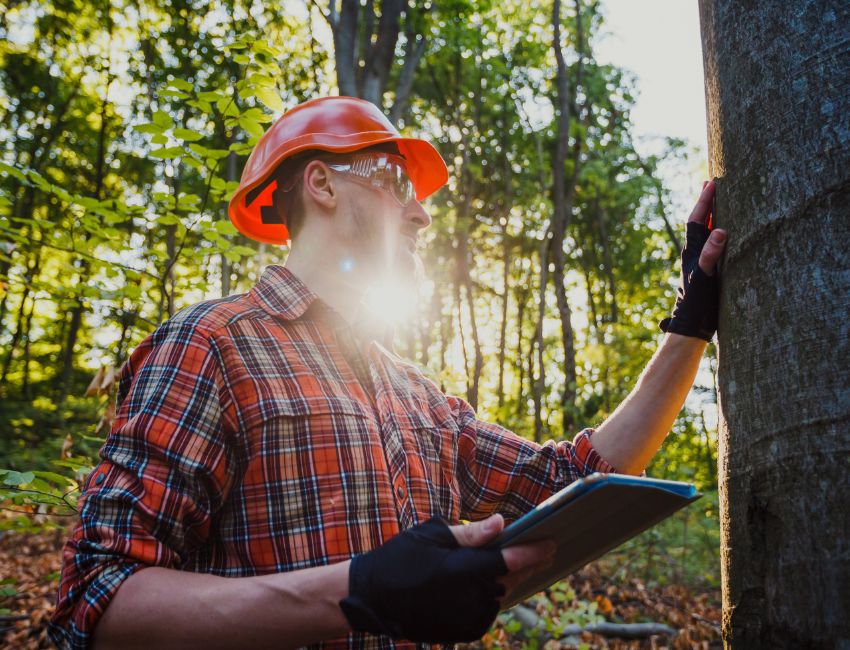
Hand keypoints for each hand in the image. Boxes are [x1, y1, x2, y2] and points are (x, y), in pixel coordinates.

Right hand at [339, 515, 553, 643]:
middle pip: (508, 579)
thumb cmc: (399, 559)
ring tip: (492, 569)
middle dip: (520, 565)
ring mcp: (466, 618)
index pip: (509, 560)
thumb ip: (470, 534)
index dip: (534, 552)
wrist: (371, 598)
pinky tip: (474, 588)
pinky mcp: (461, 633)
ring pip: (498, 597)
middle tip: (529, 552)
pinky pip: (486, 614)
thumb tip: (501, 523)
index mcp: (463, 569)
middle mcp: (469, 597)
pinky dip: (486, 600)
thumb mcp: (432, 536)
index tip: (551, 543)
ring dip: (500, 583)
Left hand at [660, 180, 727, 340]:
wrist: (692, 325)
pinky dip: (720, 234)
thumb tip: (720, 230)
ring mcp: (701, 262)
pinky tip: (727, 233)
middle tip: (712, 184)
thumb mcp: (705, 277)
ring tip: (720, 201)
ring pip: (707, 233)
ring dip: (713, 216)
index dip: (704, 201)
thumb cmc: (697, 302)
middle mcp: (695, 253)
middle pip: (701, 222)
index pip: (697, 219)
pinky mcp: (709, 271)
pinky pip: (714, 246)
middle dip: (707, 203)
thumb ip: (711, 255)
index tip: (711, 183)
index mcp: (693, 251)